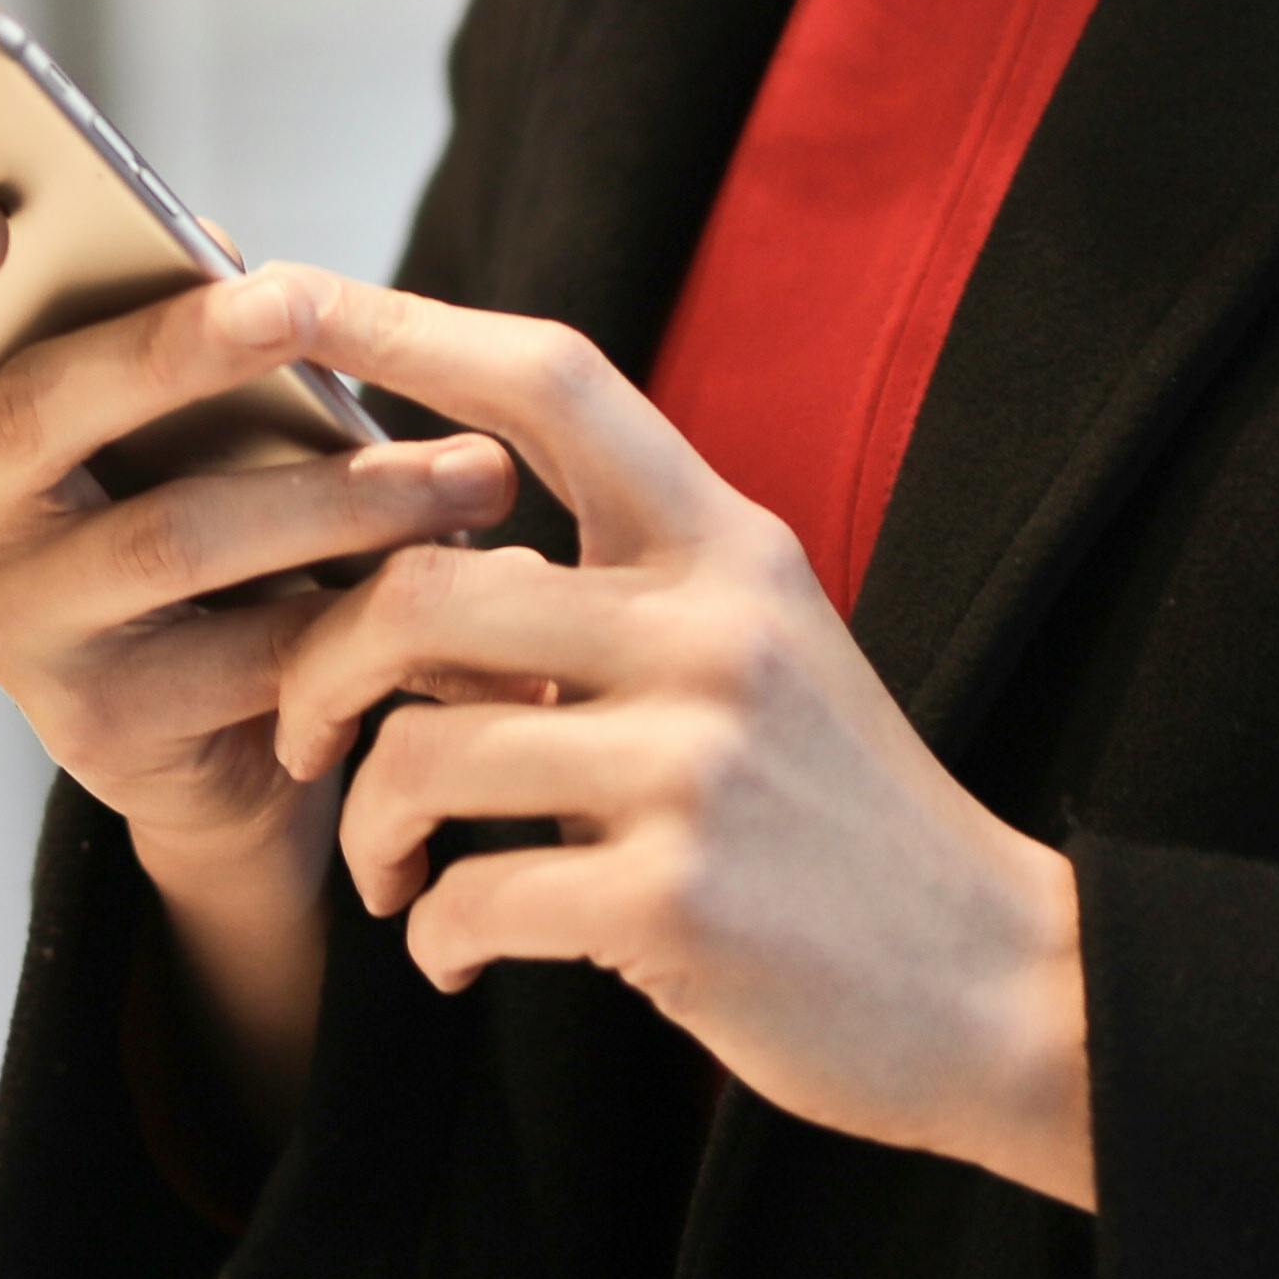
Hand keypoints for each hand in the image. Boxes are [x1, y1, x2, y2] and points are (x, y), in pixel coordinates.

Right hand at [0, 202, 521, 1131]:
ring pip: (168, 535)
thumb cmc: (199, 508)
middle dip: (174, 346)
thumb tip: (208, 241)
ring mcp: (7, 628)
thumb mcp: (174, 405)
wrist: (232, 735)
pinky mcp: (96, 728)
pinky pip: (246, 653)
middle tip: (296, 304)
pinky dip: (359, 610)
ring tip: (468, 475)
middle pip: (32, 409)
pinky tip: (447, 581)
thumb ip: (165, 311)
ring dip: (338, 495)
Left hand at [255, 276, 1094, 1208]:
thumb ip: (608, 599)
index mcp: (727, 548)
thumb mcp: (752, 658)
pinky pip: (469, 898)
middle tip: (304, 743)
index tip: (276, 292)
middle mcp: (712, 631)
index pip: (551, 381)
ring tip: (396, 875)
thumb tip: (408, 565)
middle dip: (317, 672)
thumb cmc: (837, 819)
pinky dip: (434, 936)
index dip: (402, 325)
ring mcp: (696, 765)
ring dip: (368, 828)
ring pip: (418, 751)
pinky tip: (458, 951)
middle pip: (421, 590)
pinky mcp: (677, 902)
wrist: (1002, 986)